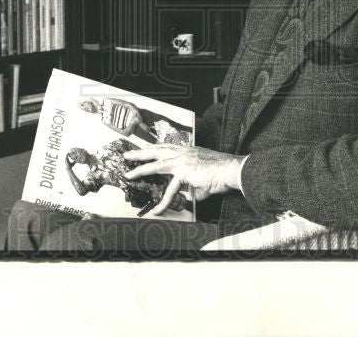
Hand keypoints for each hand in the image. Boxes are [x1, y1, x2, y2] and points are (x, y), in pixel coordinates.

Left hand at [122, 144, 245, 216]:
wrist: (231, 170)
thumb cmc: (222, 173)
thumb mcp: (204, 178)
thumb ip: (194, 185)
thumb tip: (190, 195)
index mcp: (188, 150)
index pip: (166, 147)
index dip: (153, 148)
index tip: (144, 148)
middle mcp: (183, 152)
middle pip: (156, 150)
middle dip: (140, 153)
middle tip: (127, 155)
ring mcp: (182, 160)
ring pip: (155, 165)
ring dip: (140, 170)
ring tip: (128, 175)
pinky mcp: (183, 172)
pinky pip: (169, 190)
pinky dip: (163, 203)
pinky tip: (156, 211)